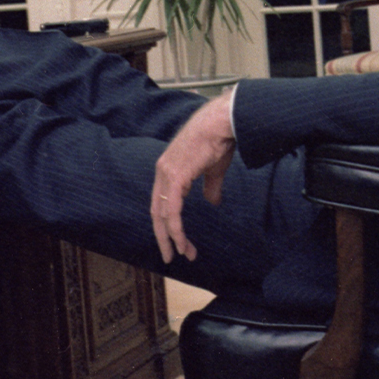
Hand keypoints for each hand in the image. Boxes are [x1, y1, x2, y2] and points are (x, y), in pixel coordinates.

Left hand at [152, 92, 235, 262]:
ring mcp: (166, 174)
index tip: (175, 239)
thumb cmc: (219, 140)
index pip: (161, 201)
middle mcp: (162, 172)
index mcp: (168, 169)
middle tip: (171, 256)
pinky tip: (182, 242)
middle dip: (164, 236)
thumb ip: (210, 187)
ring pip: (163, 215)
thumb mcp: (213, 169)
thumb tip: (213, 202)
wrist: (221, 122)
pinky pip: (172, 211)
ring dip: (173, 238)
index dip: (166, 222)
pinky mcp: (176, 177)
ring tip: (183, 253)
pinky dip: (176, 229)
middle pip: (157, 211)